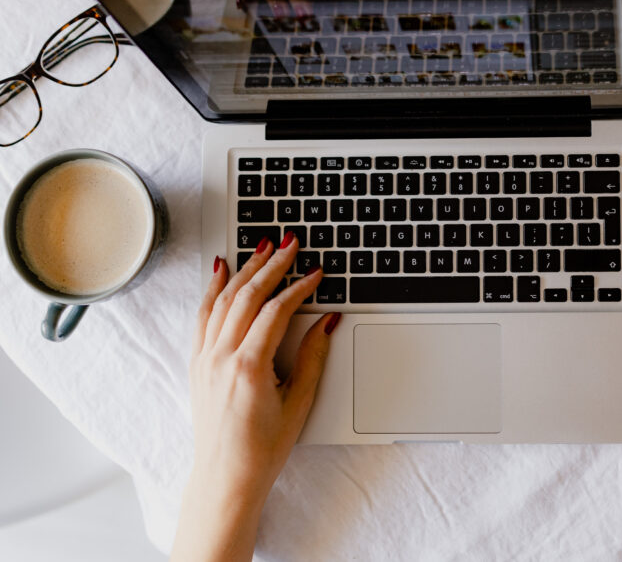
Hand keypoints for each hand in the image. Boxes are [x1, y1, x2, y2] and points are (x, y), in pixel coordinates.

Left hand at [171, 234, 339, 561]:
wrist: (225, 476)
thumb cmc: (263, 448)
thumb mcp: (299, 402)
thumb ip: (313, 356)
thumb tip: (327, 321)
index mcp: (249, 366)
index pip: (277, 310)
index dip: (299, 287)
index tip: (316, 273)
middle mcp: (221, 357)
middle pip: (247, 295)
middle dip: (271, 264)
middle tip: (290, 242)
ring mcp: (205, 358)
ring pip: (223, 300)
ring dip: (244, 269)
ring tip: (262, 247)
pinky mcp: (197, 363)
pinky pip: (203, 315)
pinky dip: (212, 289)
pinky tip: (220, 271)